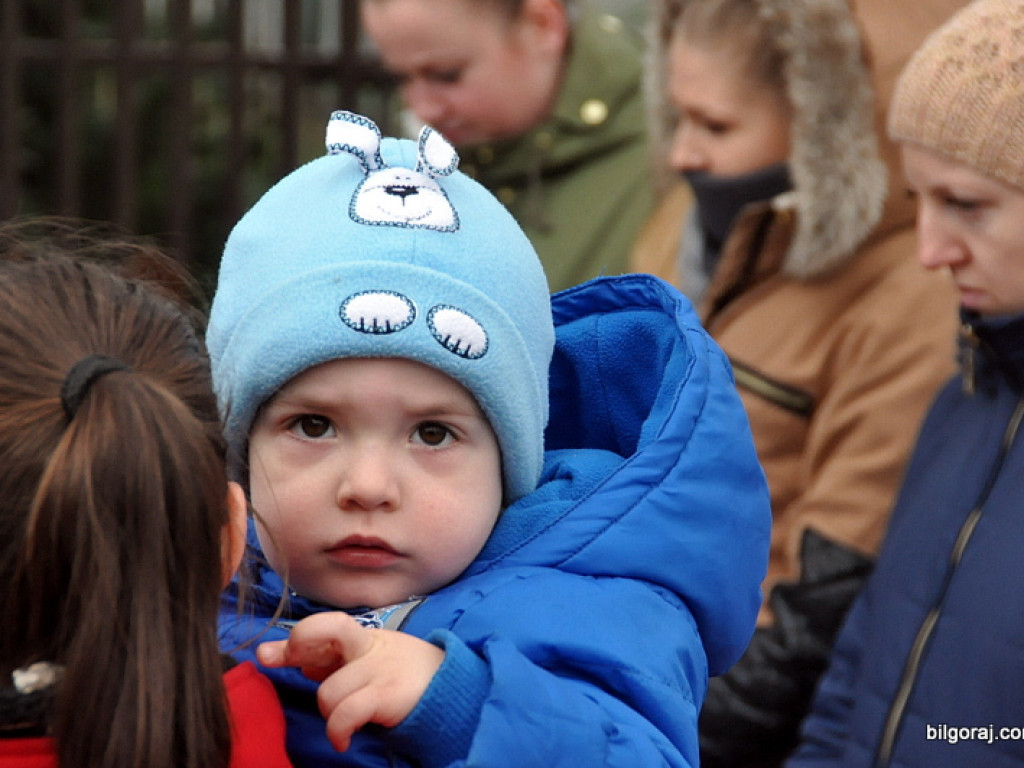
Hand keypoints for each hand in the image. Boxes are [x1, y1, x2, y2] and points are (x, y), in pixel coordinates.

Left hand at [257, 611, 444, 751]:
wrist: (453, 690)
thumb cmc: (403, 677)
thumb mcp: (367, 662)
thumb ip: (329, 661)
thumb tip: (287, 658)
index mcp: (362, 638)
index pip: (324, 628)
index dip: (293, 640)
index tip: (267, 654)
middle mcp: (368, 646)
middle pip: (326, 630)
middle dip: (298, 644)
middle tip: (280, 662)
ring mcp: (378, 668)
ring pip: (328, 690)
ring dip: (328, 712)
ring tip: (342, 722)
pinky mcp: (387, 693)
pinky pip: (347, 712)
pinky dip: (338, 729)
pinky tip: (343, 739)